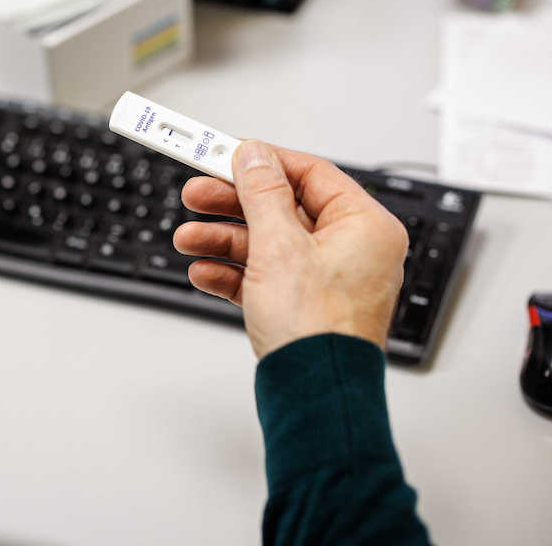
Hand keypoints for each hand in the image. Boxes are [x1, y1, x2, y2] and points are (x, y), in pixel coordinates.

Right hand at [172, 140, 407, 357]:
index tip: (223, 154)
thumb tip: (254, 155)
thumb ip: (262, 194)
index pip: (310, 174)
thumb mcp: (280, 245)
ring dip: (223, 240)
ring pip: (267, 243)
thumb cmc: (318, 330)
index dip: (262, 163)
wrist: (314, 396)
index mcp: (365, 226)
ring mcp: (328, 280)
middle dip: (232, 204)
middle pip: (282, 208)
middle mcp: (352, 249)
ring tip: (187, 239)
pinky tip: (203, 271)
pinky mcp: (304, 307)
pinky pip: (264, 276)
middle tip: (195, 194)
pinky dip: (232, 272)